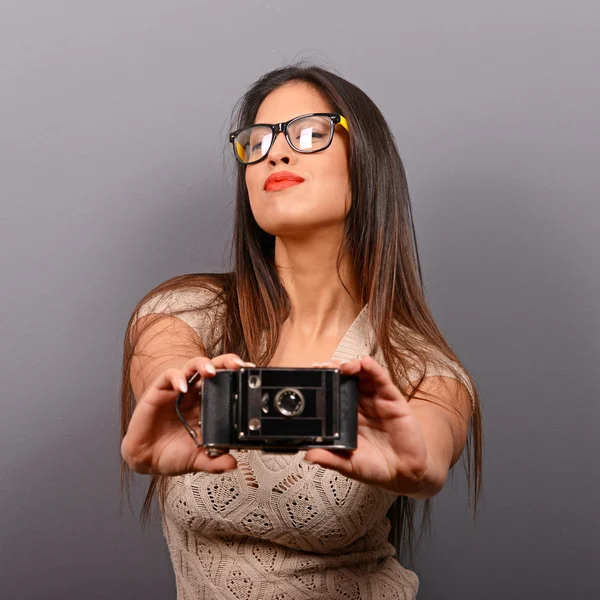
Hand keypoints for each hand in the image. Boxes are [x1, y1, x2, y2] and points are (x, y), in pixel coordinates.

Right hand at [121, 353, 253, 475]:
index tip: (251, 376)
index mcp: (208, 406)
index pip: (227, 384)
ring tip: (210, 372)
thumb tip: (233, 464)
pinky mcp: (159, 391)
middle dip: (227, 362)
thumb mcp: (198, 460)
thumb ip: (215, 462)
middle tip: (238, 365)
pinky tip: (182, 388)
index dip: (239, 377)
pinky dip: (176, 378)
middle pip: (214, 368)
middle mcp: (195, 395)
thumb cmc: (172, 455)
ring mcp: (178, 391)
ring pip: (193, 366)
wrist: (146, 460)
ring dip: (203, 364)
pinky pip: (169, 376)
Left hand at [305, 356, 429, 495]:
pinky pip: (382, 381)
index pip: (332, 394)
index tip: (311, 377)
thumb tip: (308, 456)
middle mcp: (360, 405)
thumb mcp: (349, 465)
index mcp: (346, 418)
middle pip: (345, 380)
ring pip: (362, 376)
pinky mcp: (393, 400)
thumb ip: (330, 459)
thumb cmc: (376, 468)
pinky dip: (374, 370)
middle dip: (333, 370)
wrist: (405, 475)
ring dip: (351, 366)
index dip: (323, 384)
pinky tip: (365, 363)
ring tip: (341, 366)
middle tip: (322, 367)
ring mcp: (377, 401)